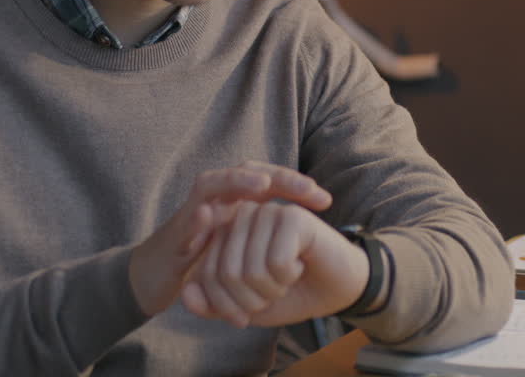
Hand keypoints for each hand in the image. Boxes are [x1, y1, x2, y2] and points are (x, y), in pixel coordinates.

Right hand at [128, 162, 332, 316]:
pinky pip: (184, 222)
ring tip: (261, 186)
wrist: (153, 276)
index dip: (296, 186)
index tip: (326, 200)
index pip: (268, 182)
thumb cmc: (202, 259)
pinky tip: (208, 216)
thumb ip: (263, 234)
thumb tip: (305, 231)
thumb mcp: (239, 244)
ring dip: (235, 181)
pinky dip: (196, 219)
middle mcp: (214, 199)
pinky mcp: (173, 235)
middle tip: (308, 188)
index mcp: (234, 201)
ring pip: (211, 184)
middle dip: (278, 177)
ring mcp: (192, 212)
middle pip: (246, 172)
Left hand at [180, 200, 369, 327]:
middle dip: (254, 300)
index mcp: (225, 235)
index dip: (229, 307)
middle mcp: (241, 219)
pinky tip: (303, 261)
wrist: (337, 291)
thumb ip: (212, 305)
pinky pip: (275, 263)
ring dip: (274, 289)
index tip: (251, 310)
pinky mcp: (290, 217)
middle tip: (278, 290)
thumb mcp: (245, 308)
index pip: (208, 278)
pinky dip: (290, 276)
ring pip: (249, 271)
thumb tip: (187, 294)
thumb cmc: (291, 295)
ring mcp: (265, 214)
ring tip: (290, 274)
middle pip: (226, 275)